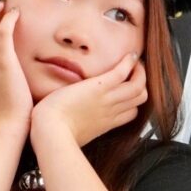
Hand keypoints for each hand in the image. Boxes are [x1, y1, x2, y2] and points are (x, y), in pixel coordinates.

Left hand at [30, 53, 147, 146]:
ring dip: (139, 71)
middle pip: (140, 98)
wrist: (50, 131)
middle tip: (133, 71)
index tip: (127, 88)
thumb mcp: (74, 133)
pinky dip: (129, 62)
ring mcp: (107, 99)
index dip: (133, 101)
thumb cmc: (55, 134)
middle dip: (140, 83)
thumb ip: (80, 125)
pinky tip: (130, 56)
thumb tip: (73, 121)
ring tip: (134, 62)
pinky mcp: (99, 87)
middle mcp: (111, 111)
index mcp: (105, 123)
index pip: (131, 113)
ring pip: (138, 86)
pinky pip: (122, 73)